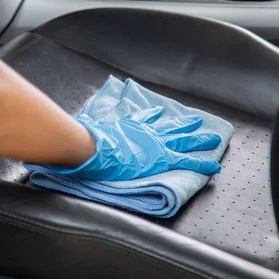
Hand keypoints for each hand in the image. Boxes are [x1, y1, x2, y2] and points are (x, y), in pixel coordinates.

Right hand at [44, 106, 221, 180]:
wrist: (90, 147)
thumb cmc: (85, 138)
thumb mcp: (85, 129)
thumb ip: (82, 130)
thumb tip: (64, 130)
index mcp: (127, 128)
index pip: (143, 120)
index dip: (152, 117)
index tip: (159, 113)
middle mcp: (143, 133)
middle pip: (168, 127)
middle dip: (183, 125)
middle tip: (198, 122)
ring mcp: (153, 143)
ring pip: (182, 139)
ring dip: (198, 138)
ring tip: (214, 138)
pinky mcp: (159, 157)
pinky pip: (186, 160)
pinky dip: (200, 162)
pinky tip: (214, 165)